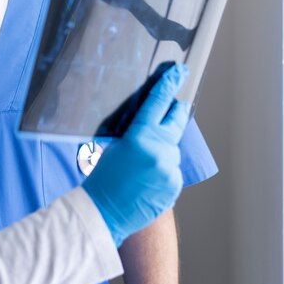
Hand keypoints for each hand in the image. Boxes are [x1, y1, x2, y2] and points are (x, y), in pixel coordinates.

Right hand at [81, 64, 190, 245]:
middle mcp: (158, 150)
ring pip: (173, 151)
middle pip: (176, 121)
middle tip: (179, 104)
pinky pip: (172, 171)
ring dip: (164, 152)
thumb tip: (155, 125)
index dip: (169, 84)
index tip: (179, 72)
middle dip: (177, 111)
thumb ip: (138, 134)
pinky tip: (147, 181)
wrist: (105, 211)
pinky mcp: (174, 185)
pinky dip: (163, 172)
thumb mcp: (115, 147)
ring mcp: (169, 169)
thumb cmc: (104, 178)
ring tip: (143, 166)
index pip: (158, 103)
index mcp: (139, 136)